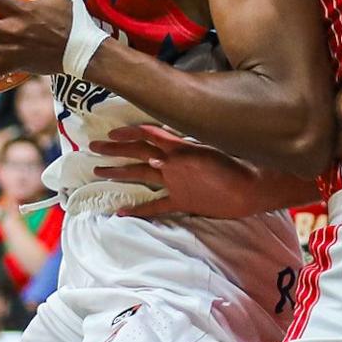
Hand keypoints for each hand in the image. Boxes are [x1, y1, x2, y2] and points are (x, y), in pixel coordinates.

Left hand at [89, 125, 259, 218]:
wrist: (249, 187)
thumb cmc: (238, 159)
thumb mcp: (211, 143)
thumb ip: (188, 142)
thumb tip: (165, 144)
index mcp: (180, 145)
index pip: (147, 134)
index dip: (128, 132)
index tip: (111, 132)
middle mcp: (173, 162)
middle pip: (137, 152)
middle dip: (114, 149)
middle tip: (92, 146)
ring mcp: (175, 182)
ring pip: (140, 174)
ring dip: (117, 172)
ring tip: (97, 171)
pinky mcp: (181, 200)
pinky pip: (155, 205)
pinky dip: (138, 208)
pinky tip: (119, 210)